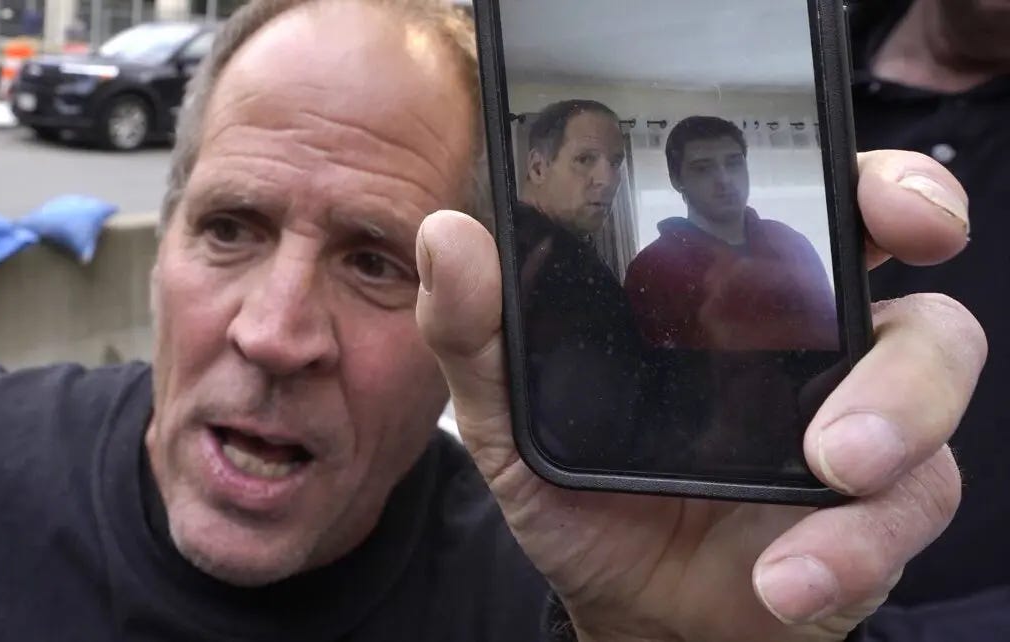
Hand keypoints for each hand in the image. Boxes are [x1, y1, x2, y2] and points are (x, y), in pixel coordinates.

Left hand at [415, 150, 983, 641]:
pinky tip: (784, 576)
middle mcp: (810, 351)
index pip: (822, 210)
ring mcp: (855, 429)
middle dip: (921, 256)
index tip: (886, 199)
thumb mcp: (508, 413)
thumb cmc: (579, 492)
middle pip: (906, 285)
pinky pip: (906, 507)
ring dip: (898, 412)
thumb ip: (474, 329)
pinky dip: (850, 544)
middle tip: (911, 261)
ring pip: (935, 379)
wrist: (620, 605)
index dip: (876, 185)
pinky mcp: (873, 516)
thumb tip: (446, 234)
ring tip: (831, 465)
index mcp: (735, 301)